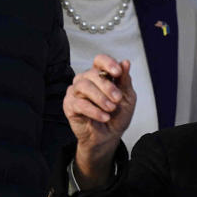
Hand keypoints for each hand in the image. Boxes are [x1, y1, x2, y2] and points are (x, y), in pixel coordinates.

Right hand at [63, 56, 135, 186]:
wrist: (109, 136)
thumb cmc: (117, 116)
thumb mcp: (127, 97)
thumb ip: (125, 80)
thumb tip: (125, 62)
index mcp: (100, 75)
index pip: (99, 60)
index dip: (108, 63)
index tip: (117, 72)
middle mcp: (86, 80)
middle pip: (92, 73)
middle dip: (107, 87)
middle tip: (117, 99)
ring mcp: (75, 92)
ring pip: (84, 86)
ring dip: (100, 98)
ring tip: (111, 109)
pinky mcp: (69, 105)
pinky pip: (79, 103)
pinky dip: (94, 111)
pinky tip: (104, 117)